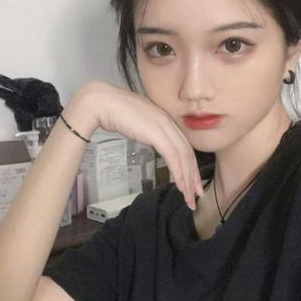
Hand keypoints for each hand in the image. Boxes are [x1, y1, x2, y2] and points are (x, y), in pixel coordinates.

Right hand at [81, 80, 203, 210]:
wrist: (102, 103)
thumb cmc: (114, 111)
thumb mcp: (138, 122)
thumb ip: (148, 130)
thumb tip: (150, 138)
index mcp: (165, 119)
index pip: (184, 145)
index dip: (190, 164)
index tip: (193, 181)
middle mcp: (168, 122)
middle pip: (188, 152)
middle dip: (194, 175)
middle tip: (197, 194)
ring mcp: (164, 126)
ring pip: (183, 157)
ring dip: (188, 179)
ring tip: (189, 196)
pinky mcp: (157, 133)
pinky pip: (173, 157)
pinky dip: (179, 173)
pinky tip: (180, 186)